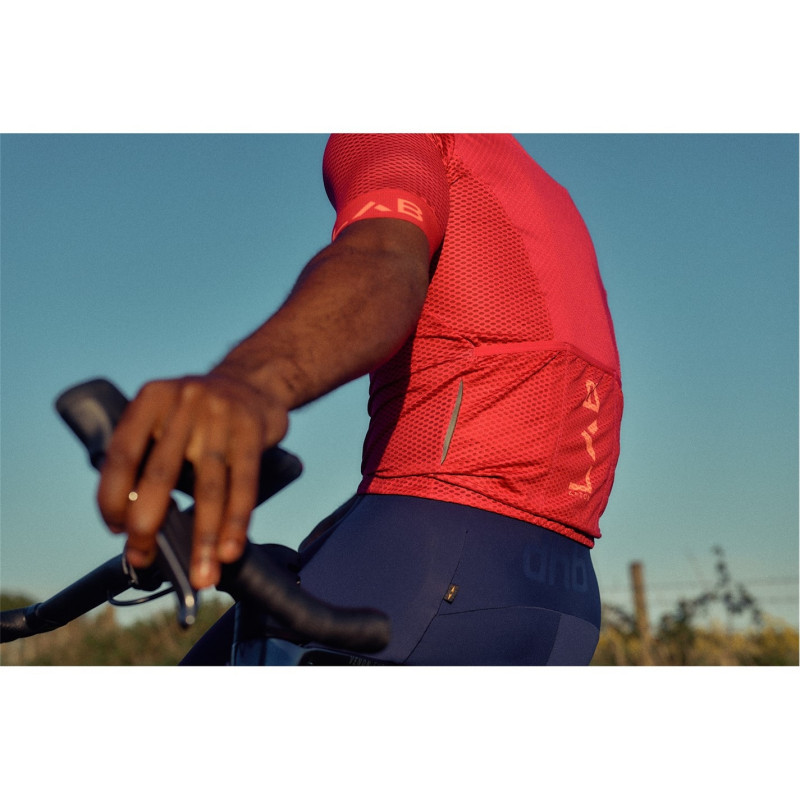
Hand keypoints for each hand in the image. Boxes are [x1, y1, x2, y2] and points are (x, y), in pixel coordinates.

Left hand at [96, 373, 288, 588]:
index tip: (115, 529)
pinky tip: (231, 549)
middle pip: (161, 474)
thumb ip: (150, 454)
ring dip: (203, 538)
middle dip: (148, 525)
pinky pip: (244, 483)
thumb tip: (132, 522)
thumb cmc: (201, 413)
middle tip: (143, 558)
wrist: (255, 380)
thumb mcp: (167, 414)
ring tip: (202, 574)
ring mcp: (221, 416)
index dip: (112, 496)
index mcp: (152, 399)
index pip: (122, 454)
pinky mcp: (252, 431)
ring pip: (208, 487)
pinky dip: (237, 521)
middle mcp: (184, 404)